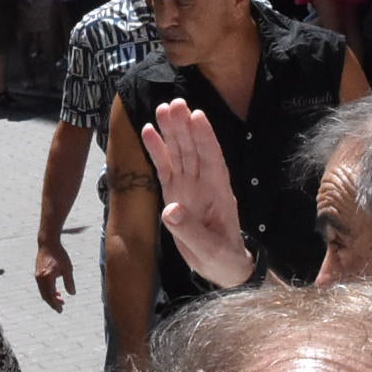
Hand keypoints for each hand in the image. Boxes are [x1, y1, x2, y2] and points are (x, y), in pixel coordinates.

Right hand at [34, 234, 74, 311]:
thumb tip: (72, 294)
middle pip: (45, 296)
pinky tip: (56, 291)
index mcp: (47, 278)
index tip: (61, 310)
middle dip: (53, 303)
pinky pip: (42, 286)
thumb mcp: (67, 268)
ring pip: (43, 292)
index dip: (55, 304)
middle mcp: (40, 278)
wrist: (47, 243)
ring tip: (61, 299)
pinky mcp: (37, 273)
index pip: (51, 296)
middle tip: (61, 308)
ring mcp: (37, 276)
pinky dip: (48, 291)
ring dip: (51, 297)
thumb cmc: (59, 254)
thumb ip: (69, 282)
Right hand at [142, 102, 251, 287]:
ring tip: (162, 108)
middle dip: (185, 127)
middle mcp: (204, 184)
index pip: (212, 160)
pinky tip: (149, 130)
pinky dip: (158, 150)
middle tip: (175, 103)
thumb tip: (171, 210)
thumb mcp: (211, 250)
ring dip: (172, 131)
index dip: (206, 138)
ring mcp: (188, 186)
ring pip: (180, 153)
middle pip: (193, 150)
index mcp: (219, 193)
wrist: (220, 267)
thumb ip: (191, 231)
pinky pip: (165, 168)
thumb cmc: (222, 258)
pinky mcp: (174, 192)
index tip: (197, 116)